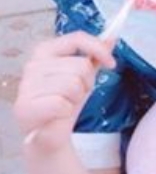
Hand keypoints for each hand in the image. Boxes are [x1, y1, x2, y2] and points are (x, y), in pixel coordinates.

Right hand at [14, 31, 115, 153]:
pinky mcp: (25, 106)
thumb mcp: (83, 77)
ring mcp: (27, 85)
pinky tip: (58, 115)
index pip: (77, 38)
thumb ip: (94, 57)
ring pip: (73, 85)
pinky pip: (62, 104)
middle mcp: (33, 65)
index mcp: (45, 51)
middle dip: (86, 84)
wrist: (48, 135)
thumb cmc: (64, 103)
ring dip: (76, 99)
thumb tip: (111, 38)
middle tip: (75, 95)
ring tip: (65, 105)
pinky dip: (66, 112)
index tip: (111, 63)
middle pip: (81, 66)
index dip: (98, 48)